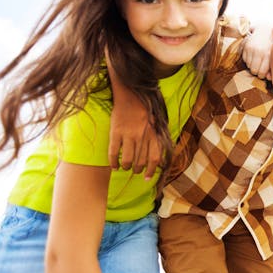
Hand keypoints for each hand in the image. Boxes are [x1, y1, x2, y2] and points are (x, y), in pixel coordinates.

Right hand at [106, 52, 160, 179]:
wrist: (130, 94)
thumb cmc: (145, 110)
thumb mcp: (156, 123)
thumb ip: (157, 139)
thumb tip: (159, 159)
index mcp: (154, 134)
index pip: (154, 159)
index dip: (152, 171)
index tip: (148, 178)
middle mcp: (142, 136)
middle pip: (141, 162)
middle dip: (138, 170)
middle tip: (136, 170)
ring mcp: (128, 134)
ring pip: (128, 160)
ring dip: (127, 167)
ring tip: (126, 167)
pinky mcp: (115, 132)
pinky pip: (114, 152)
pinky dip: (113, 162)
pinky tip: (114, 166)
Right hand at [242, 22, 272, 78]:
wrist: (265, 29)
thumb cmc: (271, 45)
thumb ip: (272, 67)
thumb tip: (269, 78)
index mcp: (268, 54)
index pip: (262, 72)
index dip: (262, 75)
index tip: (263, 73)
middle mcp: (259, 52)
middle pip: (254, 70)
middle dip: (256, 71)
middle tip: (259, 68)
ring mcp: (251, 49)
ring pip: (248, 65)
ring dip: (252, 65)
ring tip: (257, 60)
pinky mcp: (246, 46)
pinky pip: (244, 59)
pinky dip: (248, 60)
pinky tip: (253, 55)